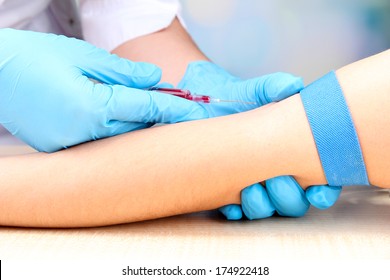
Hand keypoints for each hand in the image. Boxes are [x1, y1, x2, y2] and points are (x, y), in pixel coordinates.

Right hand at [0, 29, 205, 151]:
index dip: (175, 108)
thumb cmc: (35, 57)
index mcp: (92, 108)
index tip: (198, 111)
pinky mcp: (62, 149)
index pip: (146, 109)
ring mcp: (71, 146)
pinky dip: (113, 131)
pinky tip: (118, 120)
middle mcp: (84, 135)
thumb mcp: (83, 56)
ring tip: (149, 111)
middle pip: (137, 128)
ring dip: (137, 125)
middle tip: (178, 108)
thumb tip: (156, 79)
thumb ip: (124, 72)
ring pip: (120, 138)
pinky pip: (98, 142)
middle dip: (158, 118)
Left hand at [178, 61, 341, 218]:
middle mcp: (274, 172)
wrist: (204, 102)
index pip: (317, 178)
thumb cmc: (236, 97)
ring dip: (262, 205)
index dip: (323, 190)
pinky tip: (231, 203)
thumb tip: (294, 86)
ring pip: (267, 209)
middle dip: (289, 198)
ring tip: (250, 190)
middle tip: (277, 182)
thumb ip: (275, 86)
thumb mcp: (256, 90)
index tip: (317, 192)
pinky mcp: (227, 188)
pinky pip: (235, 209)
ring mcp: (252, 182)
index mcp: (291, 152)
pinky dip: (236, 209)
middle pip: (294, 201)